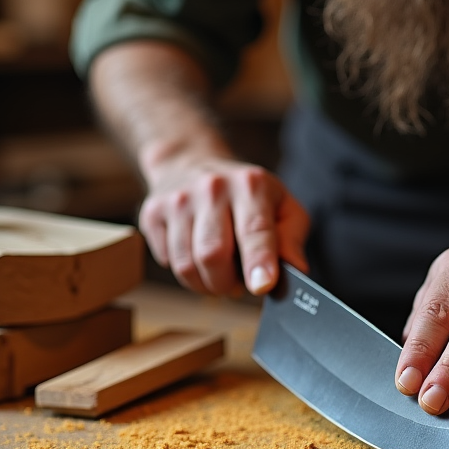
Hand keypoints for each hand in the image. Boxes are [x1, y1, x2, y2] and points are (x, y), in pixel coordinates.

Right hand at [138, 157, 308, 295]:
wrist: (190, 162)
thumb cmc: (247, 194)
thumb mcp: (282, 206)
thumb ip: (291, 239)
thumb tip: (296, 271)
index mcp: (250, 184)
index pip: (254, 229)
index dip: (258, 261)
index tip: (262, 285)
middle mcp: (212, 188)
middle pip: (213, 254)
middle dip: (228, 284)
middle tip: (239, 285)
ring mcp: (178, 200)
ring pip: (187, 265)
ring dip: (207, 284)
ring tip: (221, 274)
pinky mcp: (152, 212)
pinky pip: (168, 261)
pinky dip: (187, 273)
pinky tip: (198, 258)